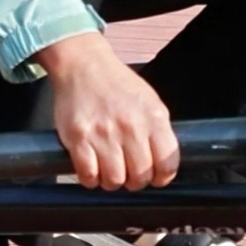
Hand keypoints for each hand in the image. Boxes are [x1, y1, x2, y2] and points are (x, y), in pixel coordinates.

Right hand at [35, 32, 179, 192]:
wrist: (83, 64)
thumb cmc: (116, 84)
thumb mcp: (149, 101)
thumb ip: (158, 132)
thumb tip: (162, 166)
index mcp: (153, 117)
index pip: (167, 165)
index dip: (161, 178)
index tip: (155, 177)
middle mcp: (131, 126)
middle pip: (140, 177)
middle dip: (134, 180)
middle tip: (128, 171)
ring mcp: (103, 133)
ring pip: (114, 180)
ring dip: (111, 181)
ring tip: (108, 168)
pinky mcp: (78, 137)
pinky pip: (88, 175)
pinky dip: (90, 178)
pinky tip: (91, 166)